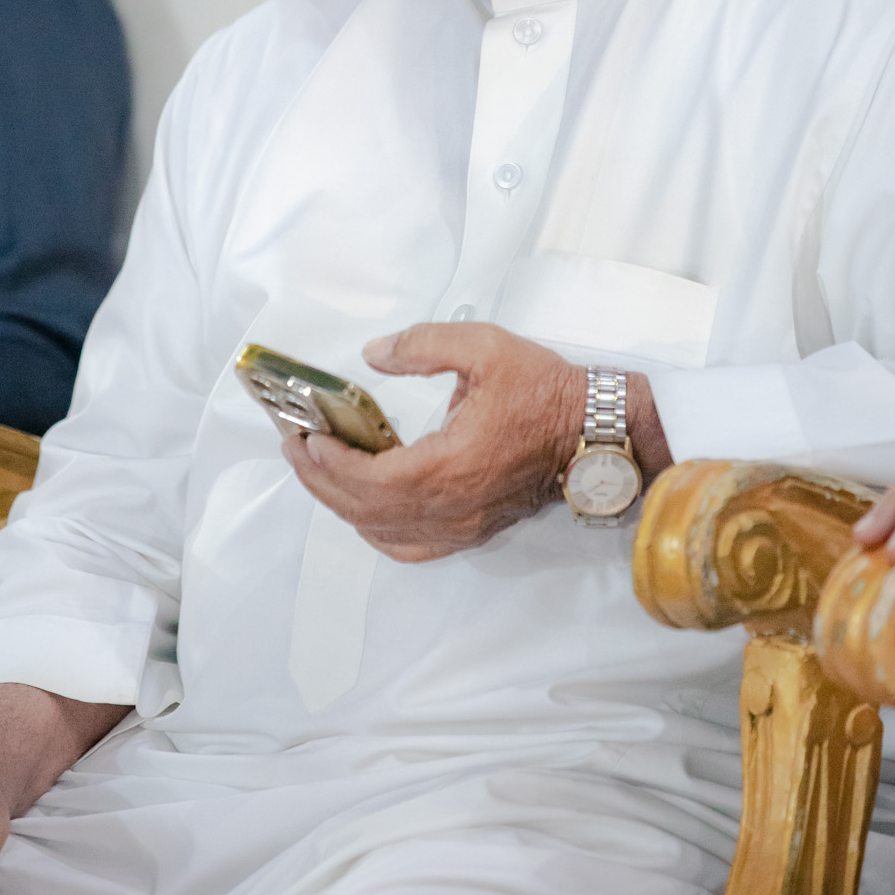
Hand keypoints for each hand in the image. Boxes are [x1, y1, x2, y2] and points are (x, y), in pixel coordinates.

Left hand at [284, 323, 669, 562]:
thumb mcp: (485, 348)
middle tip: (296, 447)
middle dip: (320, 481)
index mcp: (451, 466)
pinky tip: (361, 507)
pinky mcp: (472, 531)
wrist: (598, 434)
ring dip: (341, 505)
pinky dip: (375, 531)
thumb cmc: (546, 391)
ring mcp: (462, 526)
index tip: (305, 437)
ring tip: (317, 469)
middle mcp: (452, 508)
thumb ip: (421, 347)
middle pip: (365, 510)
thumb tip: (371, 355)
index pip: (370, 479)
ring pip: (382, 532)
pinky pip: (411, 547)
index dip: (328, 464)